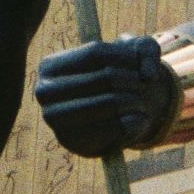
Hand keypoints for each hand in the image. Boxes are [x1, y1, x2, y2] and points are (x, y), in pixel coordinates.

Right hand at [34, 35, 175, 157]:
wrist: (108, 116)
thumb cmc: (115, 76)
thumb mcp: (132, 54)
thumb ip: (146, 49)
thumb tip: (148, 75)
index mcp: (50, 65)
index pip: (95, 53)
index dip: (126, 56)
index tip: (139, 64)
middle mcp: (45, 92)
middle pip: (105, 78)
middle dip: (132, 81)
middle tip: (142, 86)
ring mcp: (56, 121)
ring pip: (110, 103)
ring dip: (135, 101)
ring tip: (140, 101)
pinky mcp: (74, 144)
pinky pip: (116, 128)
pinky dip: (136, 121)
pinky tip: (138, 118)